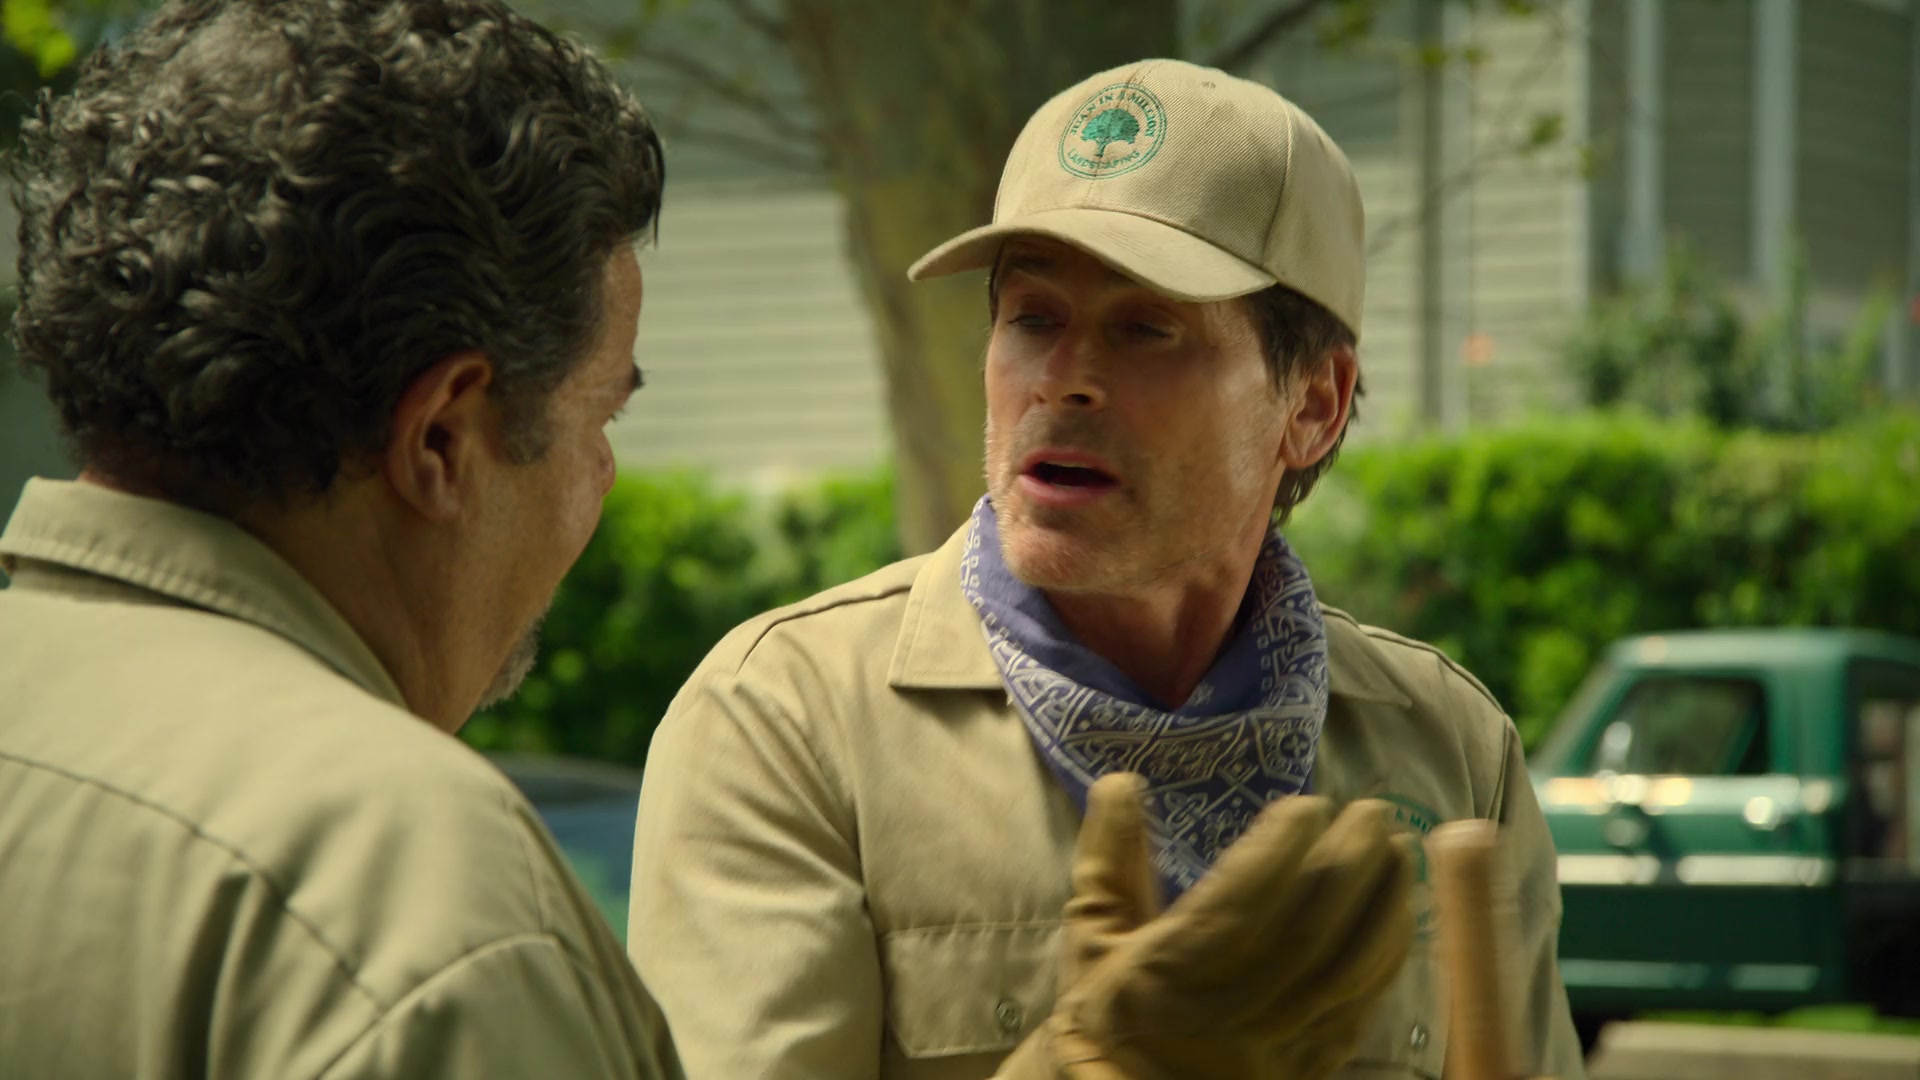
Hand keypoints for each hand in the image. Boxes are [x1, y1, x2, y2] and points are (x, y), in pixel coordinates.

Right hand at [1045, 774, 1415, 1079]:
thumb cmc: (1109, 1008)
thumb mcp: (1092, 934)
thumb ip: (1107, 858)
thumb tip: (1122, 781)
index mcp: (1167, 976)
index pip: (1235, 908)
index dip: (1276, 854)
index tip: (1305, 805)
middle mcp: (1229, 1013)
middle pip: (1306, 934)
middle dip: (1349, 865)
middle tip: (1372, 811)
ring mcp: (1276, 1046)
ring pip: (1347, 971)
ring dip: (1383, 904)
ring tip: (1400, 849)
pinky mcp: (1309, 1065)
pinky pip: (1361, 1006)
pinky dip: (1388, 955)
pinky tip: (1399, 911)